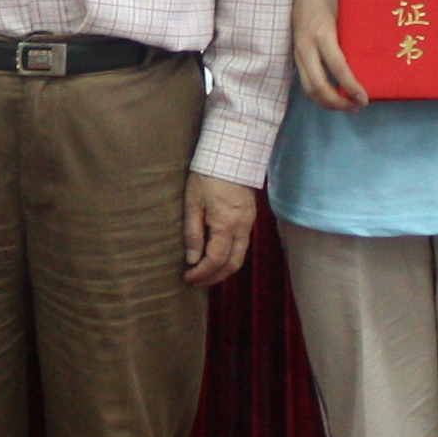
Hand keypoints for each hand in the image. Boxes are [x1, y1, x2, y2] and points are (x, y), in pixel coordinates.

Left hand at [184, 171, 260, 287]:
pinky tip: (217, 257)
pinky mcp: (250, 218)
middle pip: (233, 264)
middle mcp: (242, 228)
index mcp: (226, 225)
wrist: (230, 154)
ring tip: (205, 273)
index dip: (201, 273)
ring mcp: (250, 223)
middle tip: (197, 282)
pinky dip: (230, 257)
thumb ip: (193, 233)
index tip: (187, 278)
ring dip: (223, 269)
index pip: (215, 260)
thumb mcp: (192, 203)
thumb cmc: (207, 176)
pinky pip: (243, 245)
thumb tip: (192, 259)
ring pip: (240, 256)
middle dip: (214, 278)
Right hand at [289, 0, 366, 112]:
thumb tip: (377, 51)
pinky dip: (320, 95)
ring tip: (347, 106)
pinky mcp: (296, 58)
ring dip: (328, 103)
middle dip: (338, 102)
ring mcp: (299, 55)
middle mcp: (307, 48)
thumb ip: (354, 31)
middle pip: (319, 86)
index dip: (350, 86)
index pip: (337, 67)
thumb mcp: (343, 10)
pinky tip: (334, 97)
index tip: (364, 99)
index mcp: (322, 34)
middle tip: (357, 106)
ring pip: (309, 89)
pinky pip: (306, 83)